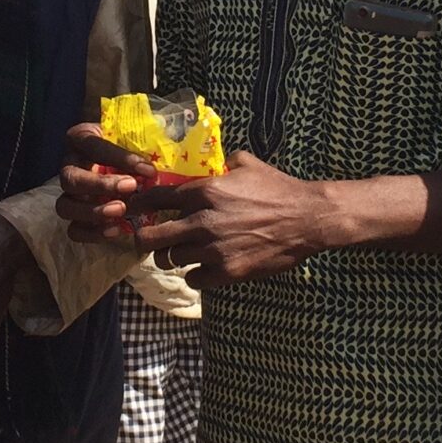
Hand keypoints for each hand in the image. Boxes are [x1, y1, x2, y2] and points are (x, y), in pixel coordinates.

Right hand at [56, 122, 151, 243]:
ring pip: (65, 206)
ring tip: (121, 212)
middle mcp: (69, 166)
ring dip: (92, 211)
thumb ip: (144, 139)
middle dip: (100, 184)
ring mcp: (69, 194)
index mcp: (81, 139)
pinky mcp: (75, 217)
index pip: (93, 146)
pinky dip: (92, 233)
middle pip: (70, 178)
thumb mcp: (136, 136)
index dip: (120, 158)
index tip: (148, 169)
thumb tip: (166, 141)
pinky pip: (73, 230)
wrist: (129, 169)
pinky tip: (115, 231)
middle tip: (131, 187)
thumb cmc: (132, 148)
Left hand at [122, 150, 334, 287]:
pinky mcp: (227, 272)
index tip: (133, 211)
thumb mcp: (246, 163)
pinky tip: (206, 266)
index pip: (153, 199)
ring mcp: (213, 249)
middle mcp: (202, 221)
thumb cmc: (278, 188)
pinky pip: (194, 278)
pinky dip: (196, 274)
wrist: (308, 219)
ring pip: (171, 260)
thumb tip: (205, 164)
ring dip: (174, 257)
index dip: (137, 206)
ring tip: (183, 253)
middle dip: (146, 239)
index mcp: (203, 191)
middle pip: (151, 238)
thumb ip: (219, 164)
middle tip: (153, 240)